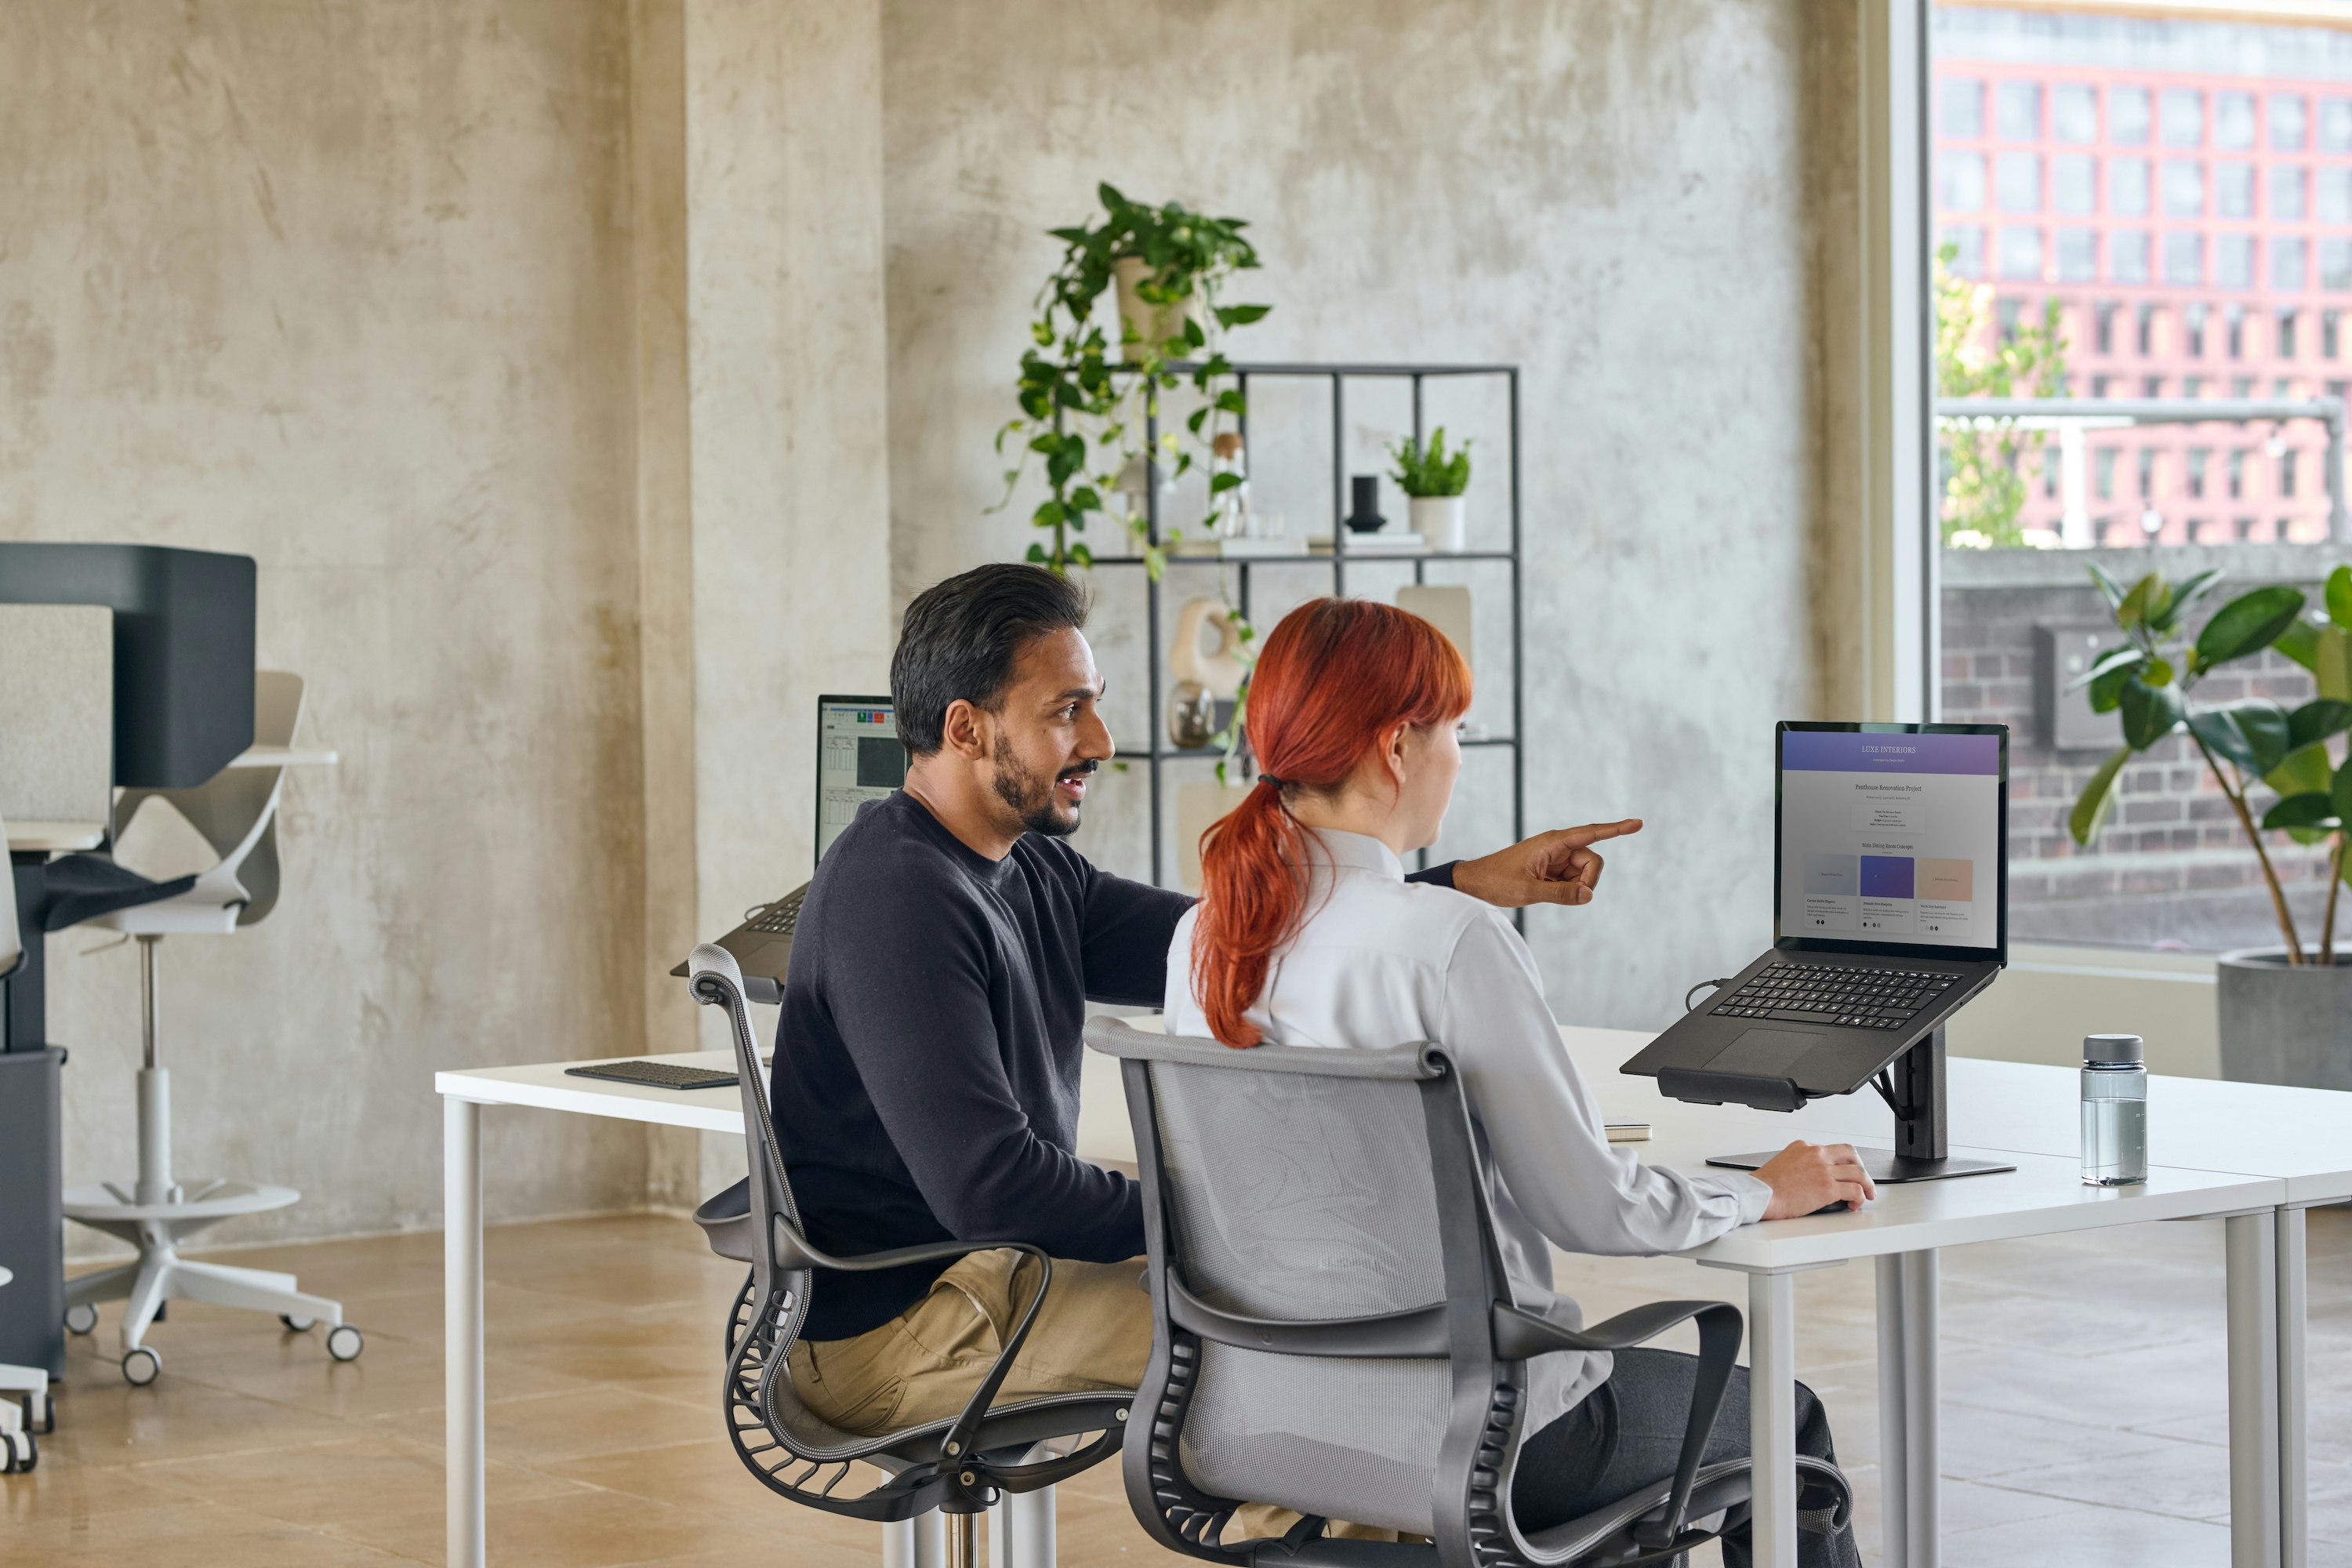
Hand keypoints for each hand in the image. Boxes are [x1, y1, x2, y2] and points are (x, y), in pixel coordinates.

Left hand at [1449, 819, 1643, 908]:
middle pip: (1592, 860)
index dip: (1616, 829)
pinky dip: (1567, 890)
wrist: (1475, 884)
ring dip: (1576, 887)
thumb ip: (1560, 894)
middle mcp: (1557, 847)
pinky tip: (1546, 892)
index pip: (1591, 833)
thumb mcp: (1528, 891)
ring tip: (1548, 892)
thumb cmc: (1497, 882)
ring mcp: (1556, 859)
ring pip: (1584, 873)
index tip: (1638, 823)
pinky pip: (1573, 881)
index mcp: (1553, 842)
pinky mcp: (1552, 870)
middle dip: (1588, 880)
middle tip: (1571, 895)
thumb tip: (1589, 896)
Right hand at [1754, 1141, 1876, 1218]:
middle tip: (1861, 1179)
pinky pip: (1855, 1190)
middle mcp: (1816, 1154)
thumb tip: (1810, 1177)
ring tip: (1866, 1194)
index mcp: (1804, 1147)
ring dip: (1866, 1184)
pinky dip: (1860, 1198)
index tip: (1841, 1172)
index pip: (1830, 1149)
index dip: (1840, 1162)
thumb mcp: (1783, 1163)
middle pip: (1850, 1154)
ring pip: (1858, 1172)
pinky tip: (1854, 1204)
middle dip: (1859, 1167)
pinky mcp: (1828, 1188)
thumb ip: (1800, 1165)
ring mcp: (1824, 1170)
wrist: (1760, 1195)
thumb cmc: (1766, 1186)